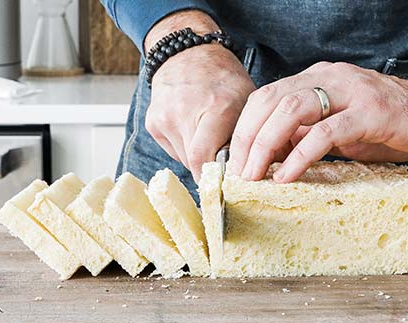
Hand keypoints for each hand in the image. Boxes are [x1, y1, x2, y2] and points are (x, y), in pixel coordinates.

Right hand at [144, 11, 254, 180]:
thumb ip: (249, 136)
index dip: (217, 177)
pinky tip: (192, 130)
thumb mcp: (247, 101)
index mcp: (215, 108)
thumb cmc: (223, 79)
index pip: (205, 160)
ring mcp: (165, 118)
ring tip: (208, 138)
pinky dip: (185, 148)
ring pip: (183, 159)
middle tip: (223, 165)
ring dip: (198, 158)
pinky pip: (172, 150)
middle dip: (210, 169)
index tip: (228, 183)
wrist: (189, 54)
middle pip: (194, 163)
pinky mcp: (152, 122)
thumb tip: (255, 170)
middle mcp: (185, 113)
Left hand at [228, 62, 407, 182]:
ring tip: (255, 176)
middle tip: (239, 174)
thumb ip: (307, 134)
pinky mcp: (372, 112)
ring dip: (266, 145)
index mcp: (318, 79)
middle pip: (271, 100)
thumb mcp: (340, 129)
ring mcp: (351, 92)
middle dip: (247, 138)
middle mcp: (330, 78)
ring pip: (291, 109)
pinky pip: (325, 132)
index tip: (234, 162)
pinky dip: (300, 155)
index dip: (245, 129)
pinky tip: (287, 175)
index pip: (266, 97)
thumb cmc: (390, 125)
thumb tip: (272, 156)